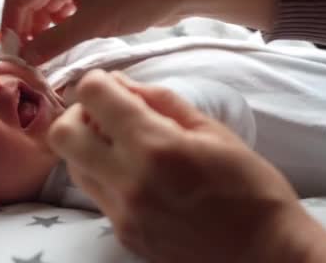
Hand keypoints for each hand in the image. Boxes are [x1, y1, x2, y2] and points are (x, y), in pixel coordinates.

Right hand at [1, 0, 185, 64]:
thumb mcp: (90, 24)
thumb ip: (53, 42)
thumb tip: (25, 59)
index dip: (10, 27)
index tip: (10, 54)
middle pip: (29, 3)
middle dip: (26, 32)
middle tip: (25, 61)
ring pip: (44, 10)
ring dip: (41, 33)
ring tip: (42, 58)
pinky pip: (62, 12)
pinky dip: (57, 29)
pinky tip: (59, 46)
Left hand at [47, 70, 315, 261]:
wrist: (263, 252)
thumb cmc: (249, 186)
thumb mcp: (212, 130)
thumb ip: (159, 100)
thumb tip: (119, 83)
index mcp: (155, 146)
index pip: (93, 96)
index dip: (97, 80)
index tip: (110, 83)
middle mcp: (128, 181)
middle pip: (62, 134)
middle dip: (77, 114)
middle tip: (105, 114)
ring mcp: (121, 212)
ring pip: (72, 165)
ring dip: (86, 145)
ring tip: (120, 143)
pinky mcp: (123, 233)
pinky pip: (95, 193)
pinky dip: (103, 173)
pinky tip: (133, 172)